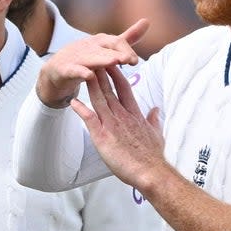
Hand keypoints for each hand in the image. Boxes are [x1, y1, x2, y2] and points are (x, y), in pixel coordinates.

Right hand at [37, 19, 148, 107]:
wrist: (56, 70)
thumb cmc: (86, 58)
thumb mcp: (107, 47)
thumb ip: (128, 38)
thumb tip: (147, 21)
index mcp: (101, 42)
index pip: (116, 42)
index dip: (126, 50)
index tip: (136, 61)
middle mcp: (89, 46)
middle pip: (105, 49)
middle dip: (118, 53)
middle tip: (131, 60)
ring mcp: (76, 57)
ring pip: (91, 59)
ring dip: (102, 60)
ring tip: (114, 61)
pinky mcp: (65, 69)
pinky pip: (74, 70)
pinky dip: (80, 72)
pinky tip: (89, 75)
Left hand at [71, 65, 167, 189]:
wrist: (151, 171)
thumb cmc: (153, 156)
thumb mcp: (156, 133)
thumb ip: (154, 119)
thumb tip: (155, 109)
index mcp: (134, 114)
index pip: (124, 88)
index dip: (116, 75)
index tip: (111, 64)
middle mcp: (123, 116)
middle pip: (109, 89)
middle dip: (100, 73)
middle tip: (93, 59)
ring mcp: (112, 125)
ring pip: (99, 100)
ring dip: (90, 85)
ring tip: (82, 71)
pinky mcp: (103, 137)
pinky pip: (90, 120)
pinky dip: (81, 110)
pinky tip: (73, 101)